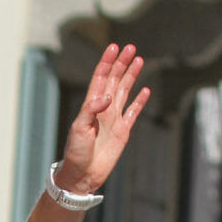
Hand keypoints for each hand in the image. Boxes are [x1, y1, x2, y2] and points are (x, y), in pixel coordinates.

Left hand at [56, 43, 150, 194]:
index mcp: (91, 105)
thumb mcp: (79, 129)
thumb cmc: (76, 152)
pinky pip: (133, 112)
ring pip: (125, 91)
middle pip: (114, 80)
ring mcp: (114, 119)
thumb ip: (91, 110)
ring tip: (138, 60)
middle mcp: (103, 109)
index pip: (100, 78)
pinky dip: (139, 101)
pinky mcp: (123, 131)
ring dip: (131, 76)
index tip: (114, 47)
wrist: (83, 174)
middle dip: (121, 63)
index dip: (107, 62)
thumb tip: (107, 96)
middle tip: (130, 47)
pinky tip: (145, 89)